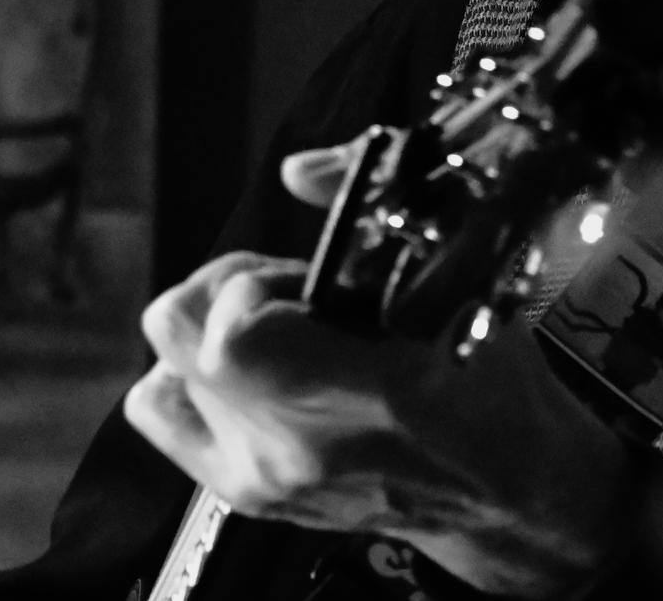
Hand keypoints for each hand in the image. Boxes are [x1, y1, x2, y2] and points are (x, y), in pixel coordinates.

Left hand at [124, 247, 638, 596]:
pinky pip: (158, 411)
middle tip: (290, 292)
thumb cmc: (494, 387)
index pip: (235, 338)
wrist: (505, 491)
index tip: (307, 278)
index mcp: (371, 394)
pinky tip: (247, 370)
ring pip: (158, 368)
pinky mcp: (242, 495)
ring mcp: (263, 477)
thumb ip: (381, 209)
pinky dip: (187, 378)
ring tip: (273, 332)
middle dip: (229, 287)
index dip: (254, 283)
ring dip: (207, 334)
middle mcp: (301, 446)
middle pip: (177, 332)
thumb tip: (301, 167)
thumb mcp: (465, 279)